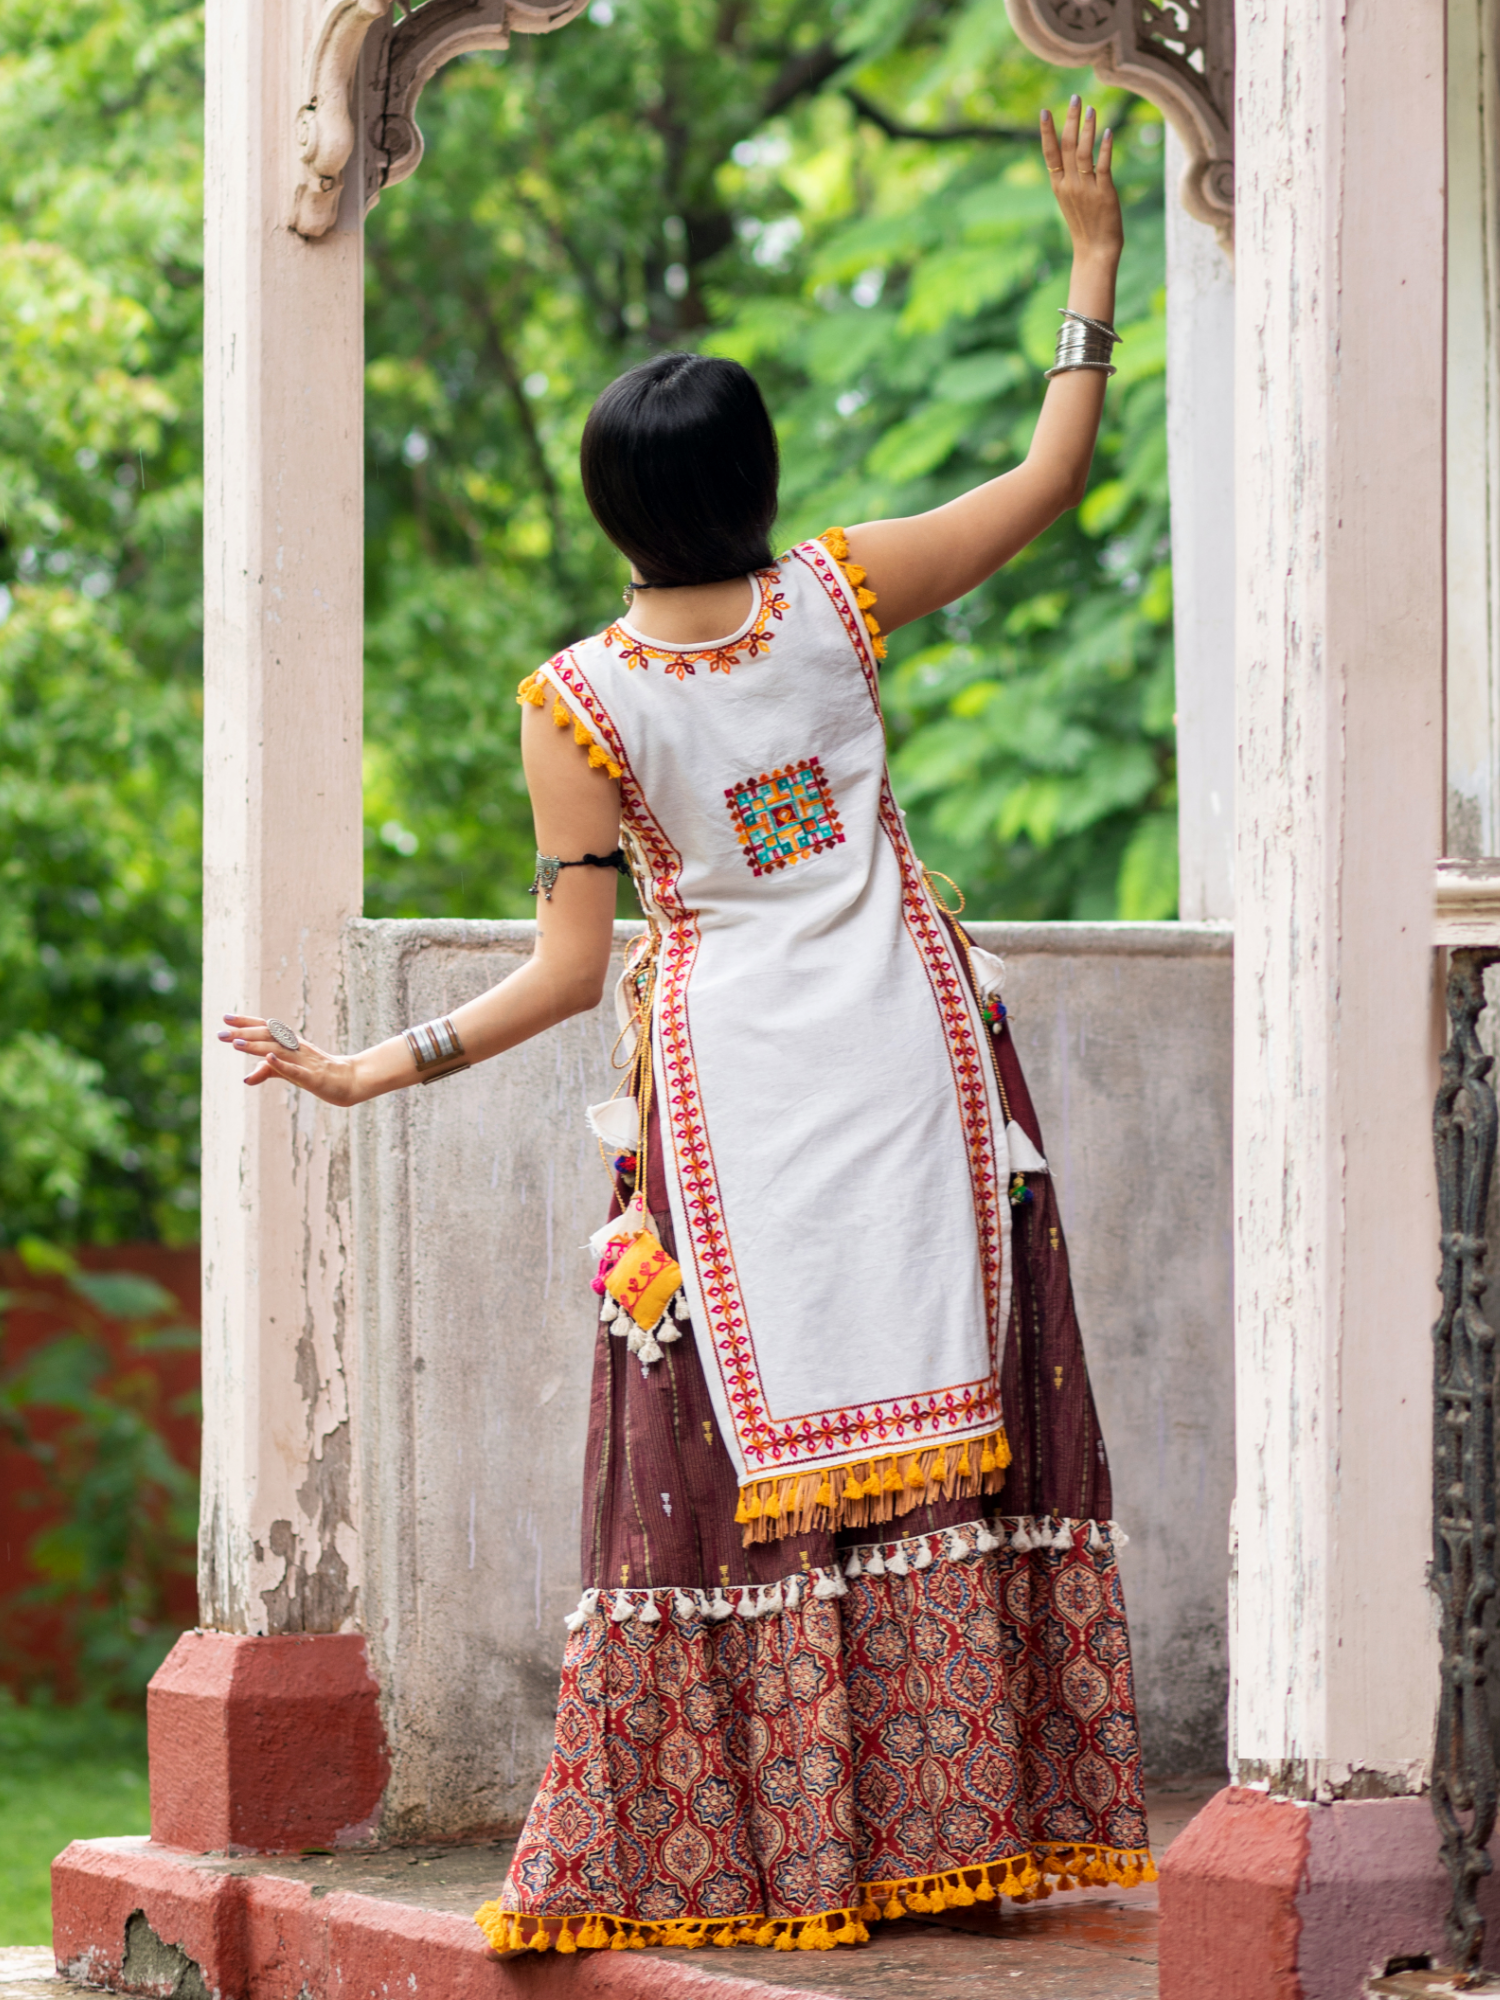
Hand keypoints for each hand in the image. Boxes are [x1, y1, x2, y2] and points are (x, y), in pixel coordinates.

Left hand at [218, 1014, 359, 1105]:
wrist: (349, 1081)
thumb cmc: (317, 1074)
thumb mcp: (289, 1073)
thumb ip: (267, 1072)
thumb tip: (244, 1079)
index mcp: (291, 1044)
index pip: (266, 1028)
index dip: (246, 1022)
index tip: (224, 1018)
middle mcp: (296, 1047)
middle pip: (268, 1036)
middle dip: (244, 1033)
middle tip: (220, 1033)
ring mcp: (305, 1061)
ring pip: (278, 1050)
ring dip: (257, 1045)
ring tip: (237, 1043)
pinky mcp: (313, 1077)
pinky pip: (296, 1069)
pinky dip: (281, 1063)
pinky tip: (268, 1058)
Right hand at [1040, 96, 1121, 267]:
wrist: (1095, 251)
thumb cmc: (1086, 226)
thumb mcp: (1072, 200)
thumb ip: (1072, 177)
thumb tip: (1078, 154)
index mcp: (1059, 186)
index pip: (1050, 153)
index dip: (1046, 132)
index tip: (1044, 111)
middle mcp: (1070, 185)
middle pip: (1066, 146)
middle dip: (1070, 120)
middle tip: (1075, 97)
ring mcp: (1086, 189)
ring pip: (1083, 152)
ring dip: (1087, 128)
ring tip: (1091, 108)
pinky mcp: (1104, 193)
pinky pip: (1103, 165)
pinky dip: (1105, 148)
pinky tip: (1108, 131)